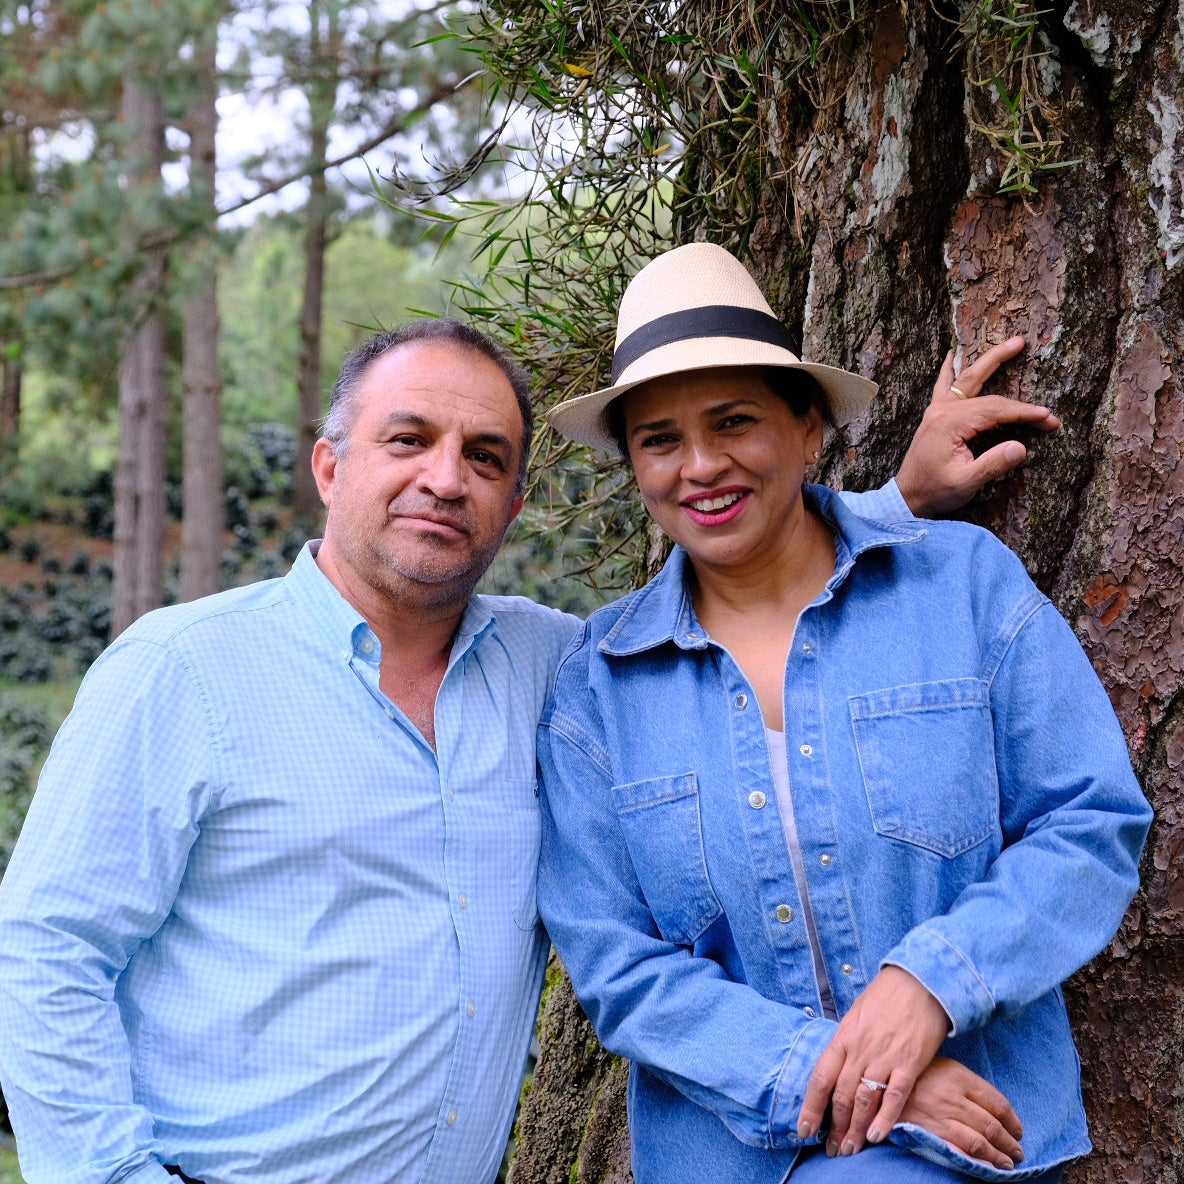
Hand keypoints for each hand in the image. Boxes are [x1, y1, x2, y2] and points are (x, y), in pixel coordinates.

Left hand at [796, 966, 948, 1157]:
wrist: (919, 982)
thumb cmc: (886, 996)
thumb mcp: (856, 1014)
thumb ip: (846, 1041)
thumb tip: (837, 1062)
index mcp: (843, 1037)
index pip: (820, 1078)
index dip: (811, 1107)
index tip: (804, 1129)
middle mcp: (859, 1050)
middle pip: (840, 1095)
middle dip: (834, 1126)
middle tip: (831, 1149)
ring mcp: (884, 1058)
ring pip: (863, 1100)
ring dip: (854, 1128)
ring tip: (850, 1149)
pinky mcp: (909, 1064)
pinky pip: (894, 1097)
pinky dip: (884, 1119)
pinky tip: (876, 1136)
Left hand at [895, 336, 1060, 516]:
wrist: (907, 497)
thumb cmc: (935, 490)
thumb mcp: (966, 483)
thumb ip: (992, 465)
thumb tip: (1021, 447)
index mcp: (949, 423)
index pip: (996, 410)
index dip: (1025, 413)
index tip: (1049, 419)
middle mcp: (941, 410)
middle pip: (977, 380)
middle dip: (1002, 361)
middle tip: (1022, 342)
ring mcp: (936, 410)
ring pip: (964, 378)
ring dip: (984, 360)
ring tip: (1005, 344)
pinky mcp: (934, 416)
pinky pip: (943, 386)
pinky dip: (949, 370)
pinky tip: (951, 355)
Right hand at [900, 1056, 1024, 1170]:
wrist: (880, 1081)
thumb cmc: (915, 1072)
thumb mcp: (943, 1066)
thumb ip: (968, 1084)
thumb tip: (997, 1109)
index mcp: (959, 1076)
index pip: (997, 1103)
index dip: (1013, 1120)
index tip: (1018, 1129)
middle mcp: (953, 1097)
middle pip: (992, 1125)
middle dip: (1010, 1142)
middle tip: (1018, 1151)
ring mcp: (941, 1116)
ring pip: (979, 1142)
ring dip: (998, 1156)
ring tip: (1007, 1162)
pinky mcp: (929, 1132)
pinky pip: (959, 1151)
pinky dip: (977, 1162)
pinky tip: (987, 1167)